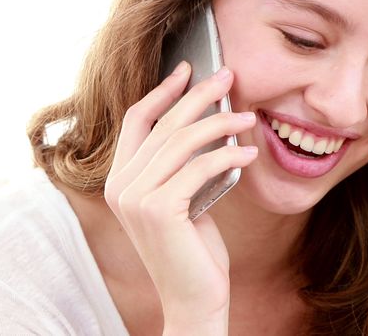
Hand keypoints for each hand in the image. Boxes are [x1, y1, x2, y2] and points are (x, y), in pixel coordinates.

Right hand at [104, 62, 258, 331]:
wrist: (194, 299)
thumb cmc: (193, 249)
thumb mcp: (183, 198)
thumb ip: (180, 165)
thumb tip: (209, 117)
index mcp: (118, 180)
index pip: (136, 120)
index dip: (162, 90)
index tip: (188, 69)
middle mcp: (119, 186)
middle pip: (163, 124)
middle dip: (199, 95)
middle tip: (229, 76)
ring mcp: (135, 198)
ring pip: (182, 141)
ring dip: (221, 122)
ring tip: (249, 117)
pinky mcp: (159, 210)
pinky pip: (199, 167)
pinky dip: (228, 154)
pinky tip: (249, 151)